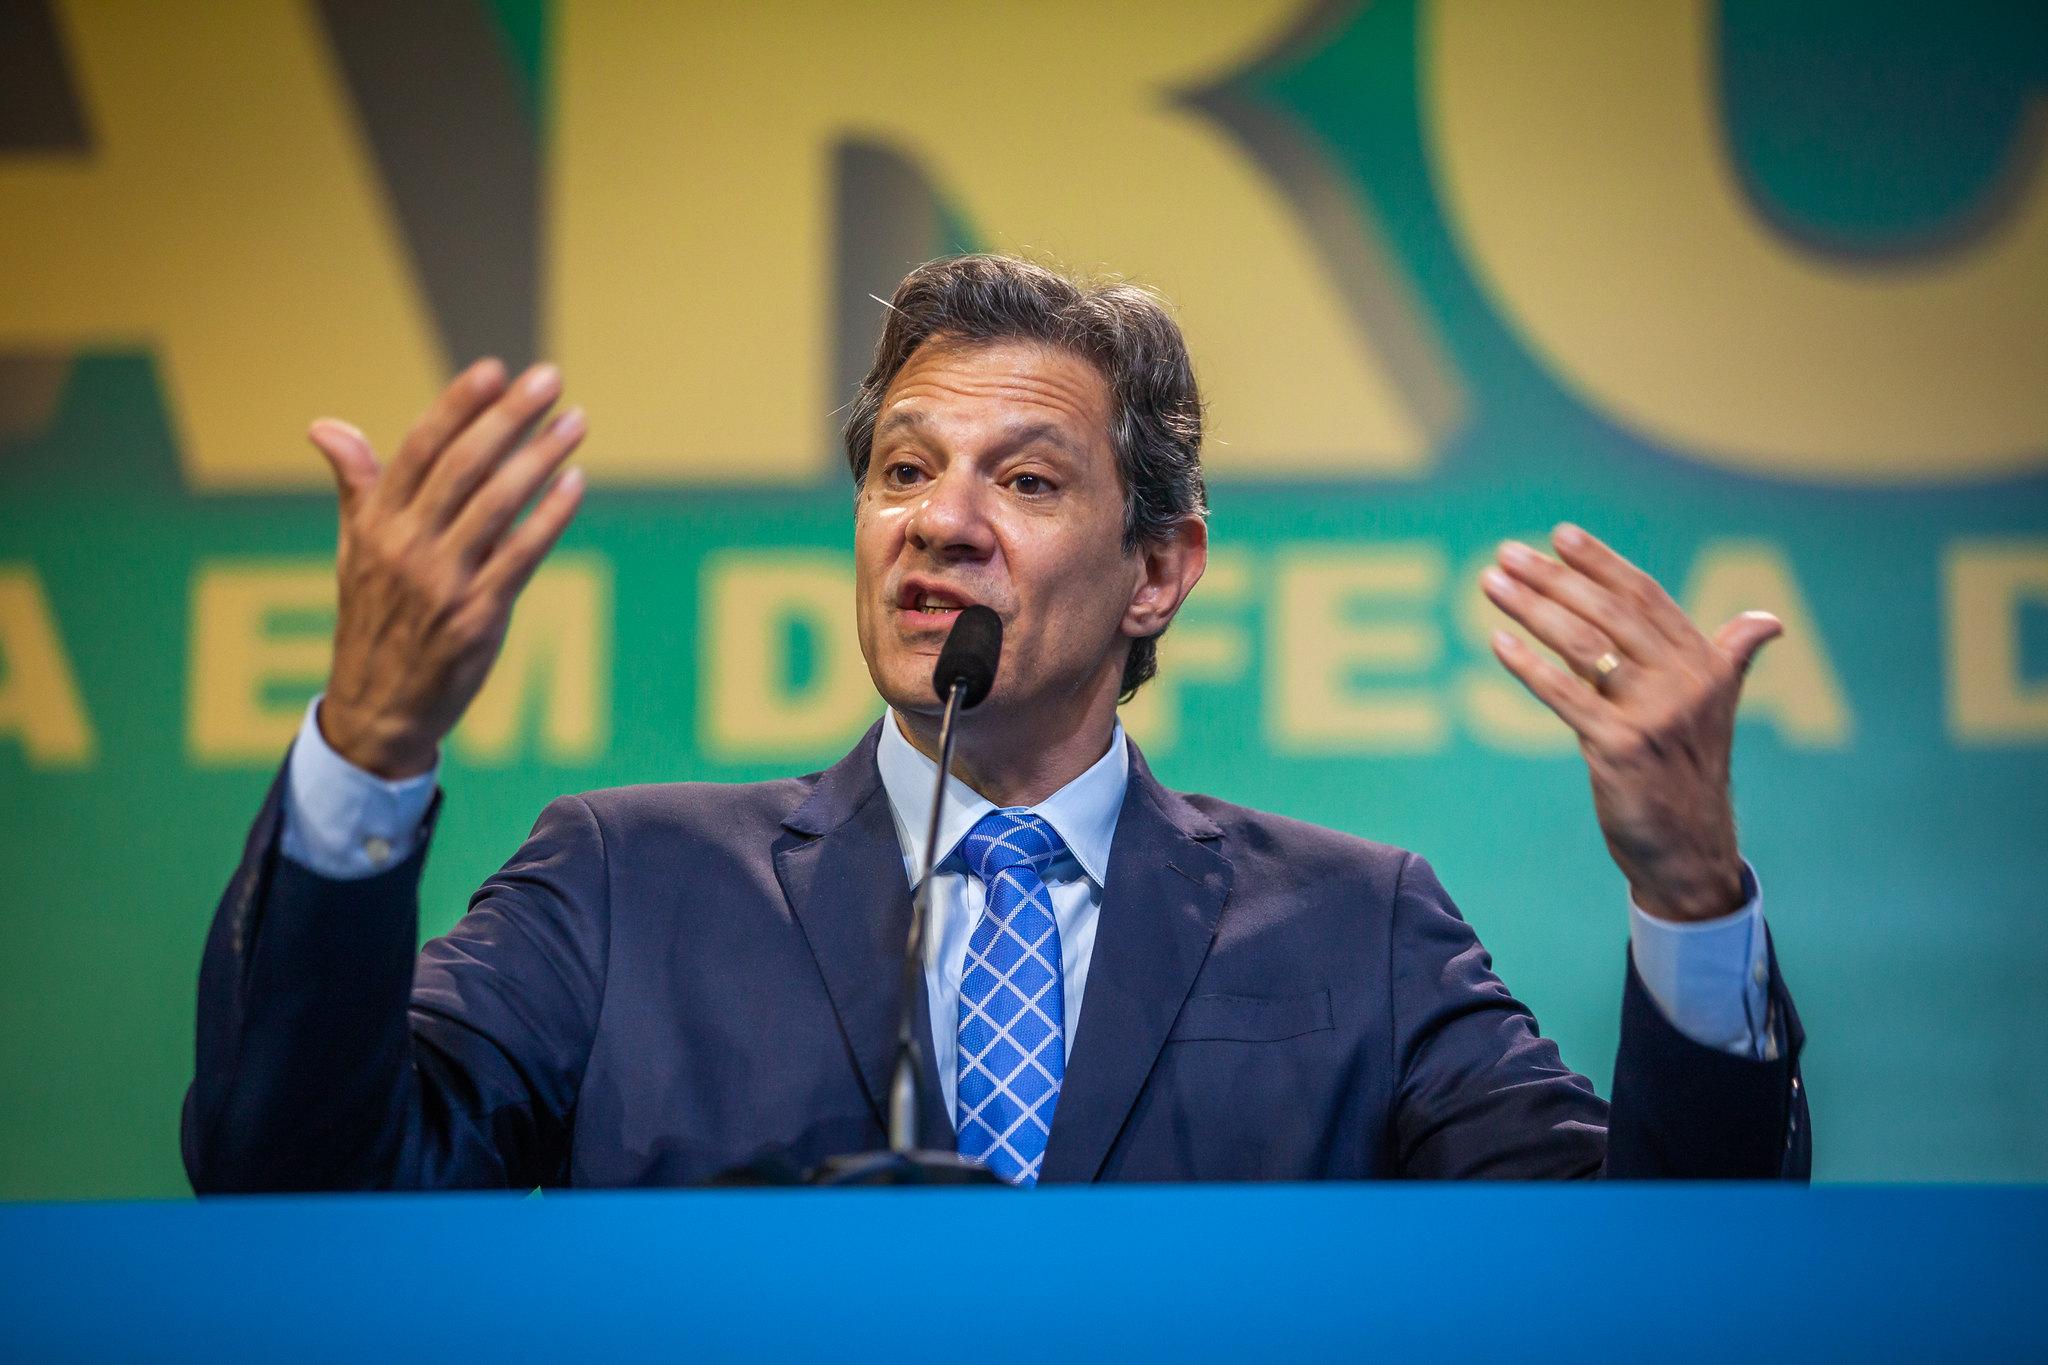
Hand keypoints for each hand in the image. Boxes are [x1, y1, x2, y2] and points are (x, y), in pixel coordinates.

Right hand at [307, 359, 586, 777]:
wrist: (376, 709)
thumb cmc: (373, 620)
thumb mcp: (354, 550)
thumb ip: (357, 486)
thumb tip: (325, 426)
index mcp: (375, 523)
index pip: (420, 449)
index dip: (457, 406)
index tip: (494, 369)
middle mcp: (406, 546)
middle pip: (464, 466)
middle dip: (510, 417)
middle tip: (550, 377)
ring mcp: (442, 581)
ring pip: (498, 504)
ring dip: (541, 457)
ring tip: (575, 420)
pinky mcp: (477, 615)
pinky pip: (522, 555)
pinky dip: (551, 516)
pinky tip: (576, 484)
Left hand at [1480, 524, 1779, 921]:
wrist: (1690, 851)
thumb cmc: (1691, 774)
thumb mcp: (1717, 711)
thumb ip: (1729, 658)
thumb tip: (1768, 622)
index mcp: (1705, 665)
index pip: (1645, 597)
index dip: (1602, 563)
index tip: (1560, 534)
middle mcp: (1684, 683)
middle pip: (1608, 613)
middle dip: (1554, 578)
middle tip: (1507, 553)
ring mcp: (1653, 715)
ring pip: (1583, 645)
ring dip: (1532, 609)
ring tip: (1491, 583)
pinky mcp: (1619, 748)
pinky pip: (1565, 695)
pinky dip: (1528, 665)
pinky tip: (1497, 641)